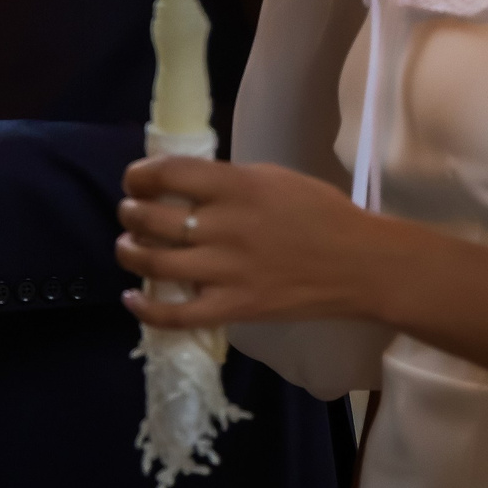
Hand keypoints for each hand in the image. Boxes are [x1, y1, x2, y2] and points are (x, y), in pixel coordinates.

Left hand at [115, 156, 394, 330]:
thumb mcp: (272, 177)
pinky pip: (177, 314)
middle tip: (130, 212)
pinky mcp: (235, 308)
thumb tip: (182, 183)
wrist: (360, 264)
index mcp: (236, 185)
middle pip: (151, 218)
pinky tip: (132, 298)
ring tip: (128, 247)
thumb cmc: (320, 212)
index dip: (139, 176)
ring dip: (129, 252)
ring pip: (154, 262)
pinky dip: (146, 308)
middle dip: (129, 212)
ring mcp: (227, 271)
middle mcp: (224, 226)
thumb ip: (226, 180)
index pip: (166, 173)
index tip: (135, 181)